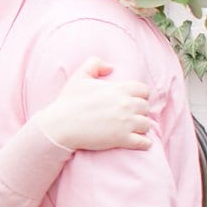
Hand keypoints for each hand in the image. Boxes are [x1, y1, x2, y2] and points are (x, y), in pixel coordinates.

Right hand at [34, 57, 153, 151]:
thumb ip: (94, 64)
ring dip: (141, 127)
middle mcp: (126, 105)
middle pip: (146, 107)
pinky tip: (139, 142)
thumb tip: (110, 67)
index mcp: (119, 89)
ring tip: (133, 129)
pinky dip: (144, 143)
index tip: (131, 100)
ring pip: (146, 124)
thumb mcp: (78, 77)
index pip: (143, 90)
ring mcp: (126, 123)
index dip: (139, 95)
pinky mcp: (122, 139)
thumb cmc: (68, 102)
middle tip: (130, 116)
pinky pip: (144, 142)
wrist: (60, 125)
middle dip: (139, 111)